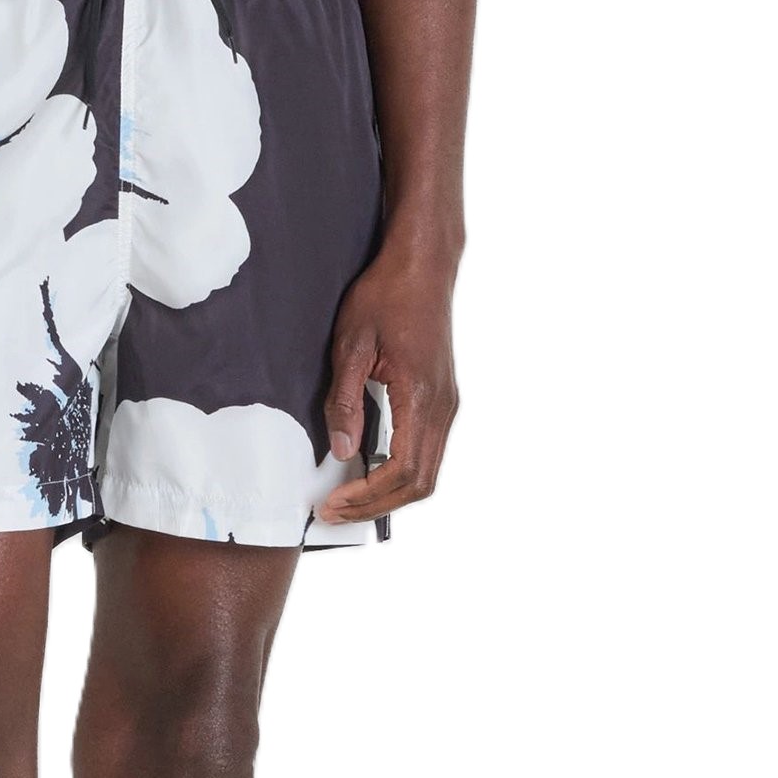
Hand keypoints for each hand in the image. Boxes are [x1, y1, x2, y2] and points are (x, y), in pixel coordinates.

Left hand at [317, 248, 459, 525]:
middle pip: (419, 484)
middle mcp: (442, 407)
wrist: (423, 264)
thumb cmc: (386, 296)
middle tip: (333, 513)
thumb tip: (343, 451)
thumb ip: (345, 401)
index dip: (366, 496)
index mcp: (421, 396)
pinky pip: (427, 454)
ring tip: (347, 501)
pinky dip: (399, 476)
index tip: (331, 504)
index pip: (401, 470)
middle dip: (374, 506)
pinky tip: (368, 476)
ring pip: (427, 474)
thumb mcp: (351, 345)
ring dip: (388, 496)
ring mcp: (447, 406)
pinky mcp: (442, 401)